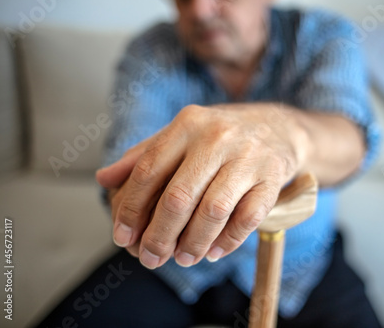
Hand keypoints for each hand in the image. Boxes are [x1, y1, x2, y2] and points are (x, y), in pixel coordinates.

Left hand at [96, 104, 307, 268]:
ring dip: (193, 244)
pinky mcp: (273, 176)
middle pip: (178, 197)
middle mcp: (217, 137)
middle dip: (159, 236)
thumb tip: (104, 179)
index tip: (123, 237)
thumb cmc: (221, 136)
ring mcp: (248, 157)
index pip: (149, 170)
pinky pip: (247, 218)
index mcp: (187, 124)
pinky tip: (214, 252)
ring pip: (213, 211)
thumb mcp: (182, 135)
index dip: (132, 208)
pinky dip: (228, 241)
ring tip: (183, 259)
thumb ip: (144, 155)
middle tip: (150, 258)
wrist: (279, 127)